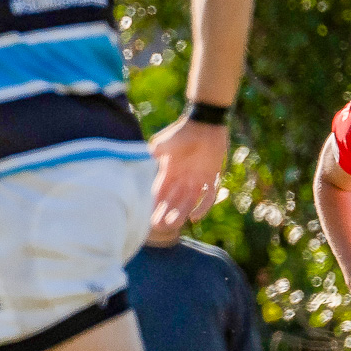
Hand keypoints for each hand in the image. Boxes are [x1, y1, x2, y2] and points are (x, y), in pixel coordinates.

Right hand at [146, 116, 229, 234]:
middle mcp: (182, 178)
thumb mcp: (162, 144)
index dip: (153, 205)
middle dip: (165, 213)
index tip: (147, 217)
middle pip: (172, 200)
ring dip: (180, 213)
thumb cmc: (181, 133)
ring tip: (173, 224)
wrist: (204, 124)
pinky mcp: (212, 177)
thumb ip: (152, 156)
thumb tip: (138, 165)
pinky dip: (202, 206)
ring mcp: (197, 179)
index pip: (159, 193)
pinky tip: (195, 217)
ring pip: (188, 201)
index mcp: (168, 172)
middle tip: (158, 226)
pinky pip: (207, 196)